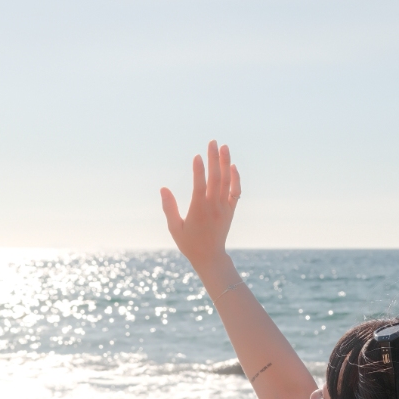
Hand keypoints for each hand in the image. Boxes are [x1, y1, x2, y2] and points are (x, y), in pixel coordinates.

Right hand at [160, 141, 241, 275]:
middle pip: (216, 178)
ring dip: (226, 163)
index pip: (200, 185)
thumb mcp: (174, 228)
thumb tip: (163, 189)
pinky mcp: (231, 210)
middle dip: (214, 158)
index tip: (197, 156)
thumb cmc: (189, 243)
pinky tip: (232, 166)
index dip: (199, 170)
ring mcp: (224, 207)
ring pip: (227, 181)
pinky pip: (235, 191)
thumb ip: (169, 208)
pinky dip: (235, 178)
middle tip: (212, 142)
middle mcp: (213, 207)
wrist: (210, 256)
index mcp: (199, 210)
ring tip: (224, 147)